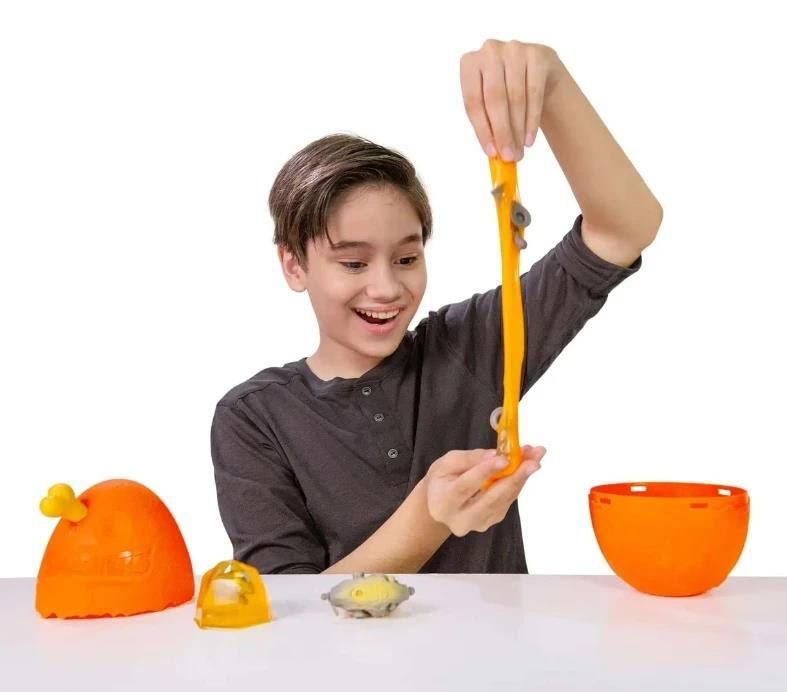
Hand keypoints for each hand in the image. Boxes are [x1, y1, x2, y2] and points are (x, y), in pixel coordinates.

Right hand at [426, 445, 545, 536]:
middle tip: (533, 461)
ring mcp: (478, 524)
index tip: (504, 459)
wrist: (441, 504)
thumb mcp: (447, 463)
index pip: (465, 487)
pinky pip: (507, 501)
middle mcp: (460, 519)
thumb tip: (495, 455)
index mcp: (443, 502)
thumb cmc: (443, 480)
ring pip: (503, 501)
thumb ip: (469, 458)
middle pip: (491, 500)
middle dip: (514, 478)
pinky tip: (526, 467)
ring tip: (535, 457)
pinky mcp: (491, 522)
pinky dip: (518, 483)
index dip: (485, 472)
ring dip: (522, 478)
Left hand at [460, 39, 564, 160]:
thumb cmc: (505, 92)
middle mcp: (490, 51)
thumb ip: (487, 123)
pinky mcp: (537, 54)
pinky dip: (532, 120)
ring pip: (516, 98)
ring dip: (518, 130)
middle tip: (508, 156)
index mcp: (469, 63)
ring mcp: (514, 49)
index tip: (491, 153)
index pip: (473, 102)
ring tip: (519, 152)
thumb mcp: (489, 103)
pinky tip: (530, 139)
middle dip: (502, 132)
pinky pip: (534, 93)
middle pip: (495, 99)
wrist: (536, 72)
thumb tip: (494, 154)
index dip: (482, 130)